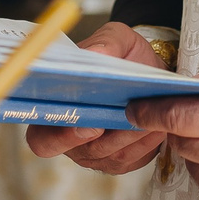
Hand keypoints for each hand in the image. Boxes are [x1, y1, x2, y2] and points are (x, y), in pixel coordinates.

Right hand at [26, 21, 170, 175]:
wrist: (150, 72)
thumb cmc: (123, 56)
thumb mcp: (116, 38)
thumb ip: (105, 42)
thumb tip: (96, 53)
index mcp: (54, 110)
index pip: (41, 138)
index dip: (59, 136)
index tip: (86, 123)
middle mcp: (68, 138)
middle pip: (79, 152)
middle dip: (105, 139)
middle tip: (126, 119)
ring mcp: (94, 153)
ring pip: (110, 156)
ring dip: (131, 136)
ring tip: (150, 116)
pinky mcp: (119, 161)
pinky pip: (131, 159)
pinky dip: (146, 144)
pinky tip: (157, 127)